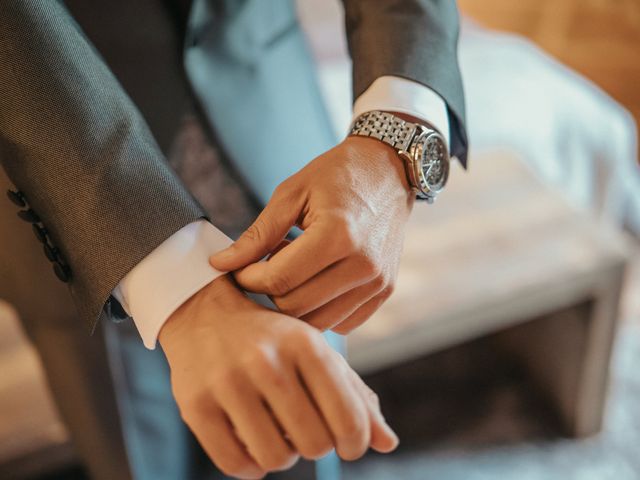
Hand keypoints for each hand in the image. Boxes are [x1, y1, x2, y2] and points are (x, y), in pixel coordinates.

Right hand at [159, 275, 397, 478]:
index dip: (355, 444)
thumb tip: (388, 444)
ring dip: (282, 455)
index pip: (348, 420)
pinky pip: (235, 465)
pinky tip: (251, 442)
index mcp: (305, 344)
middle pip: (314, 445)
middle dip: (315, 446)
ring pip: (275, 458)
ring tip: (276, 432)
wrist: (204, 315)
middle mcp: (267, 361)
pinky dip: (251, 466)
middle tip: (305, 430)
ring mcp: (227, 383)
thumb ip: (355, 396)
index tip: (347, 444)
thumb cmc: (274, 341)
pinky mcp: (196, 405)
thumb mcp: (317, 354)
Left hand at [210, 136, 412, 333]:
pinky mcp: (383, 293)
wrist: (388, 172)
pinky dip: (319, 310)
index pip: (279, 279)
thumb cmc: (337, 175)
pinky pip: (340, 323)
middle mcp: (363, 265)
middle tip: (263, 266)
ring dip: (293, 303)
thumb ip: (258, 234)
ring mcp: (377, 283)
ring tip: (292, 270)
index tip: (238, 268)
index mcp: (338, 235)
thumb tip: (221, 263)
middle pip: (296, 306)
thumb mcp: (291, 193)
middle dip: (268, 292)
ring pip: (317, 321)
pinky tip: (315, 281)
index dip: (248, 278)